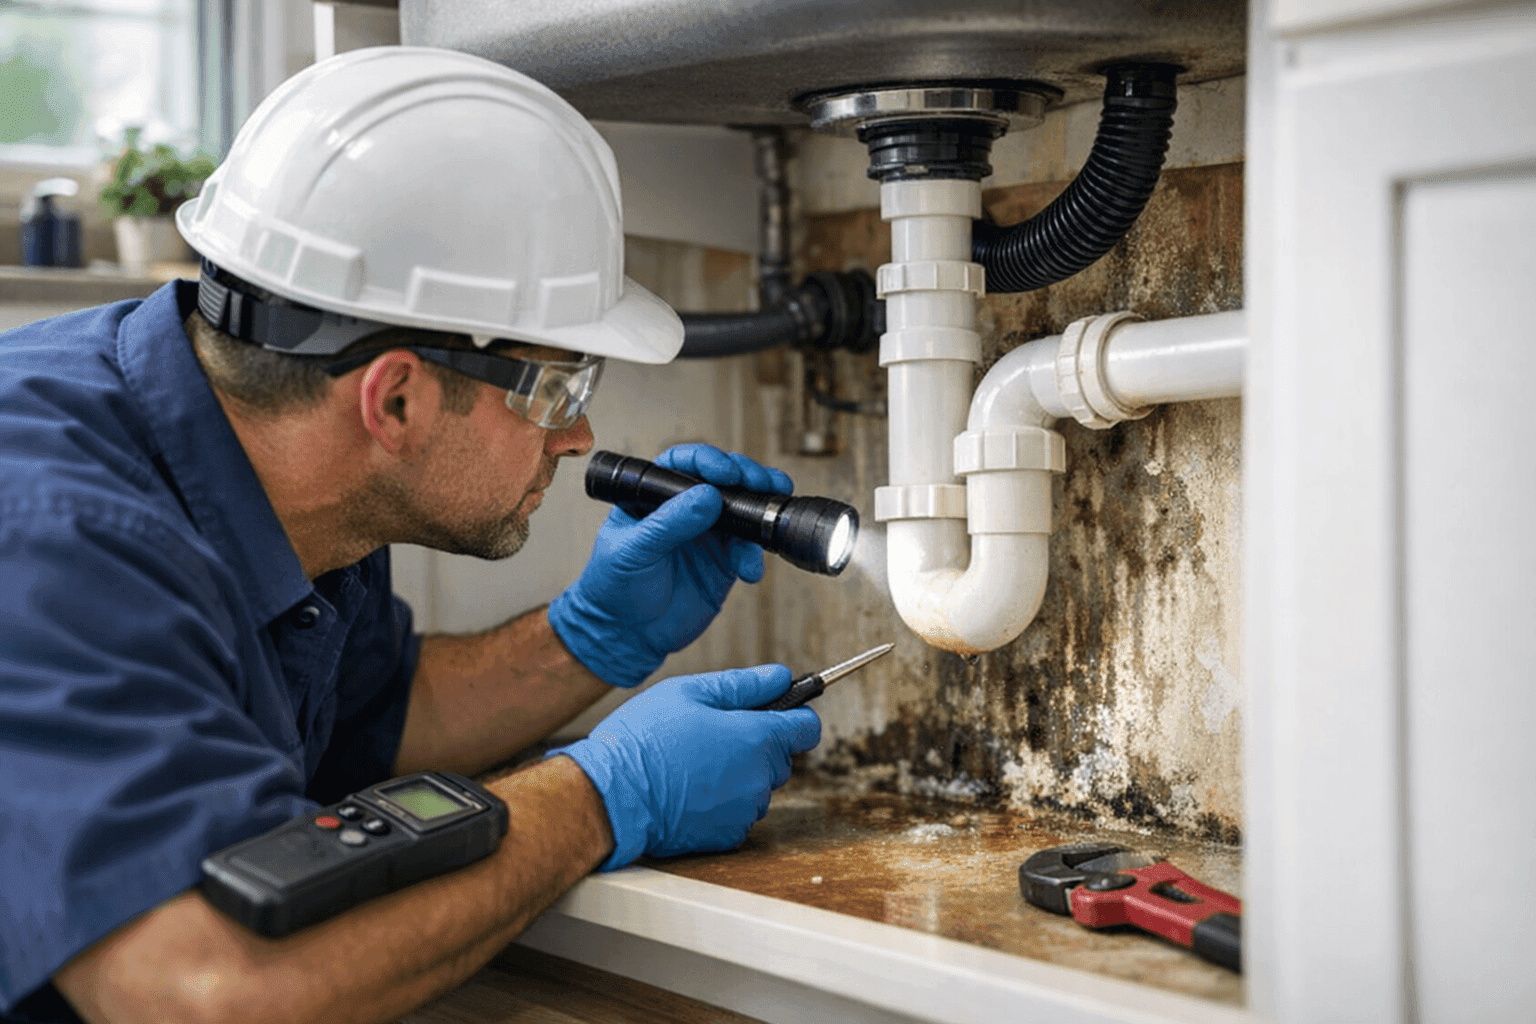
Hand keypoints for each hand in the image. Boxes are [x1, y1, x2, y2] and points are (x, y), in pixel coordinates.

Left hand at [548, 444, 793, 687]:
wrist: (625, 636)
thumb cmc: (613, 587)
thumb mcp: (633, 550)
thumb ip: (669, 523)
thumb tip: (706, 495)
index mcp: (655, 496)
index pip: (683, 463)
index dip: (707, 461)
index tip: (724, 472)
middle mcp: (684, 510)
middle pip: (722, 480)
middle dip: (745, 477)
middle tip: (759, 484)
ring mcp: (707, 535)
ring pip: (742, 511)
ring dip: (759, 512)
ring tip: (765, 523)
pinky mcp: (723, 563)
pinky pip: (747, 550)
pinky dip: (754, 555)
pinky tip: (749, 568)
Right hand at [555, 664, 819, 869]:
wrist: (610, 797)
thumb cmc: (643, 739)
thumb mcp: (688, 693)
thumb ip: (743, 685)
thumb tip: (781, 677)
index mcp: (756, 737)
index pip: (808, 727)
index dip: (795, 716)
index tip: (779, 712)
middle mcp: (760, 777)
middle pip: (781, 758)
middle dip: (758, 745)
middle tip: (713, 735)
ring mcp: (746, 810)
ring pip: (758, 786)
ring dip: (739, 775)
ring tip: (694, 764)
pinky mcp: (728, 836)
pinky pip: (739, 813)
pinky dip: (723, 803)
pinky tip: (689, 791)